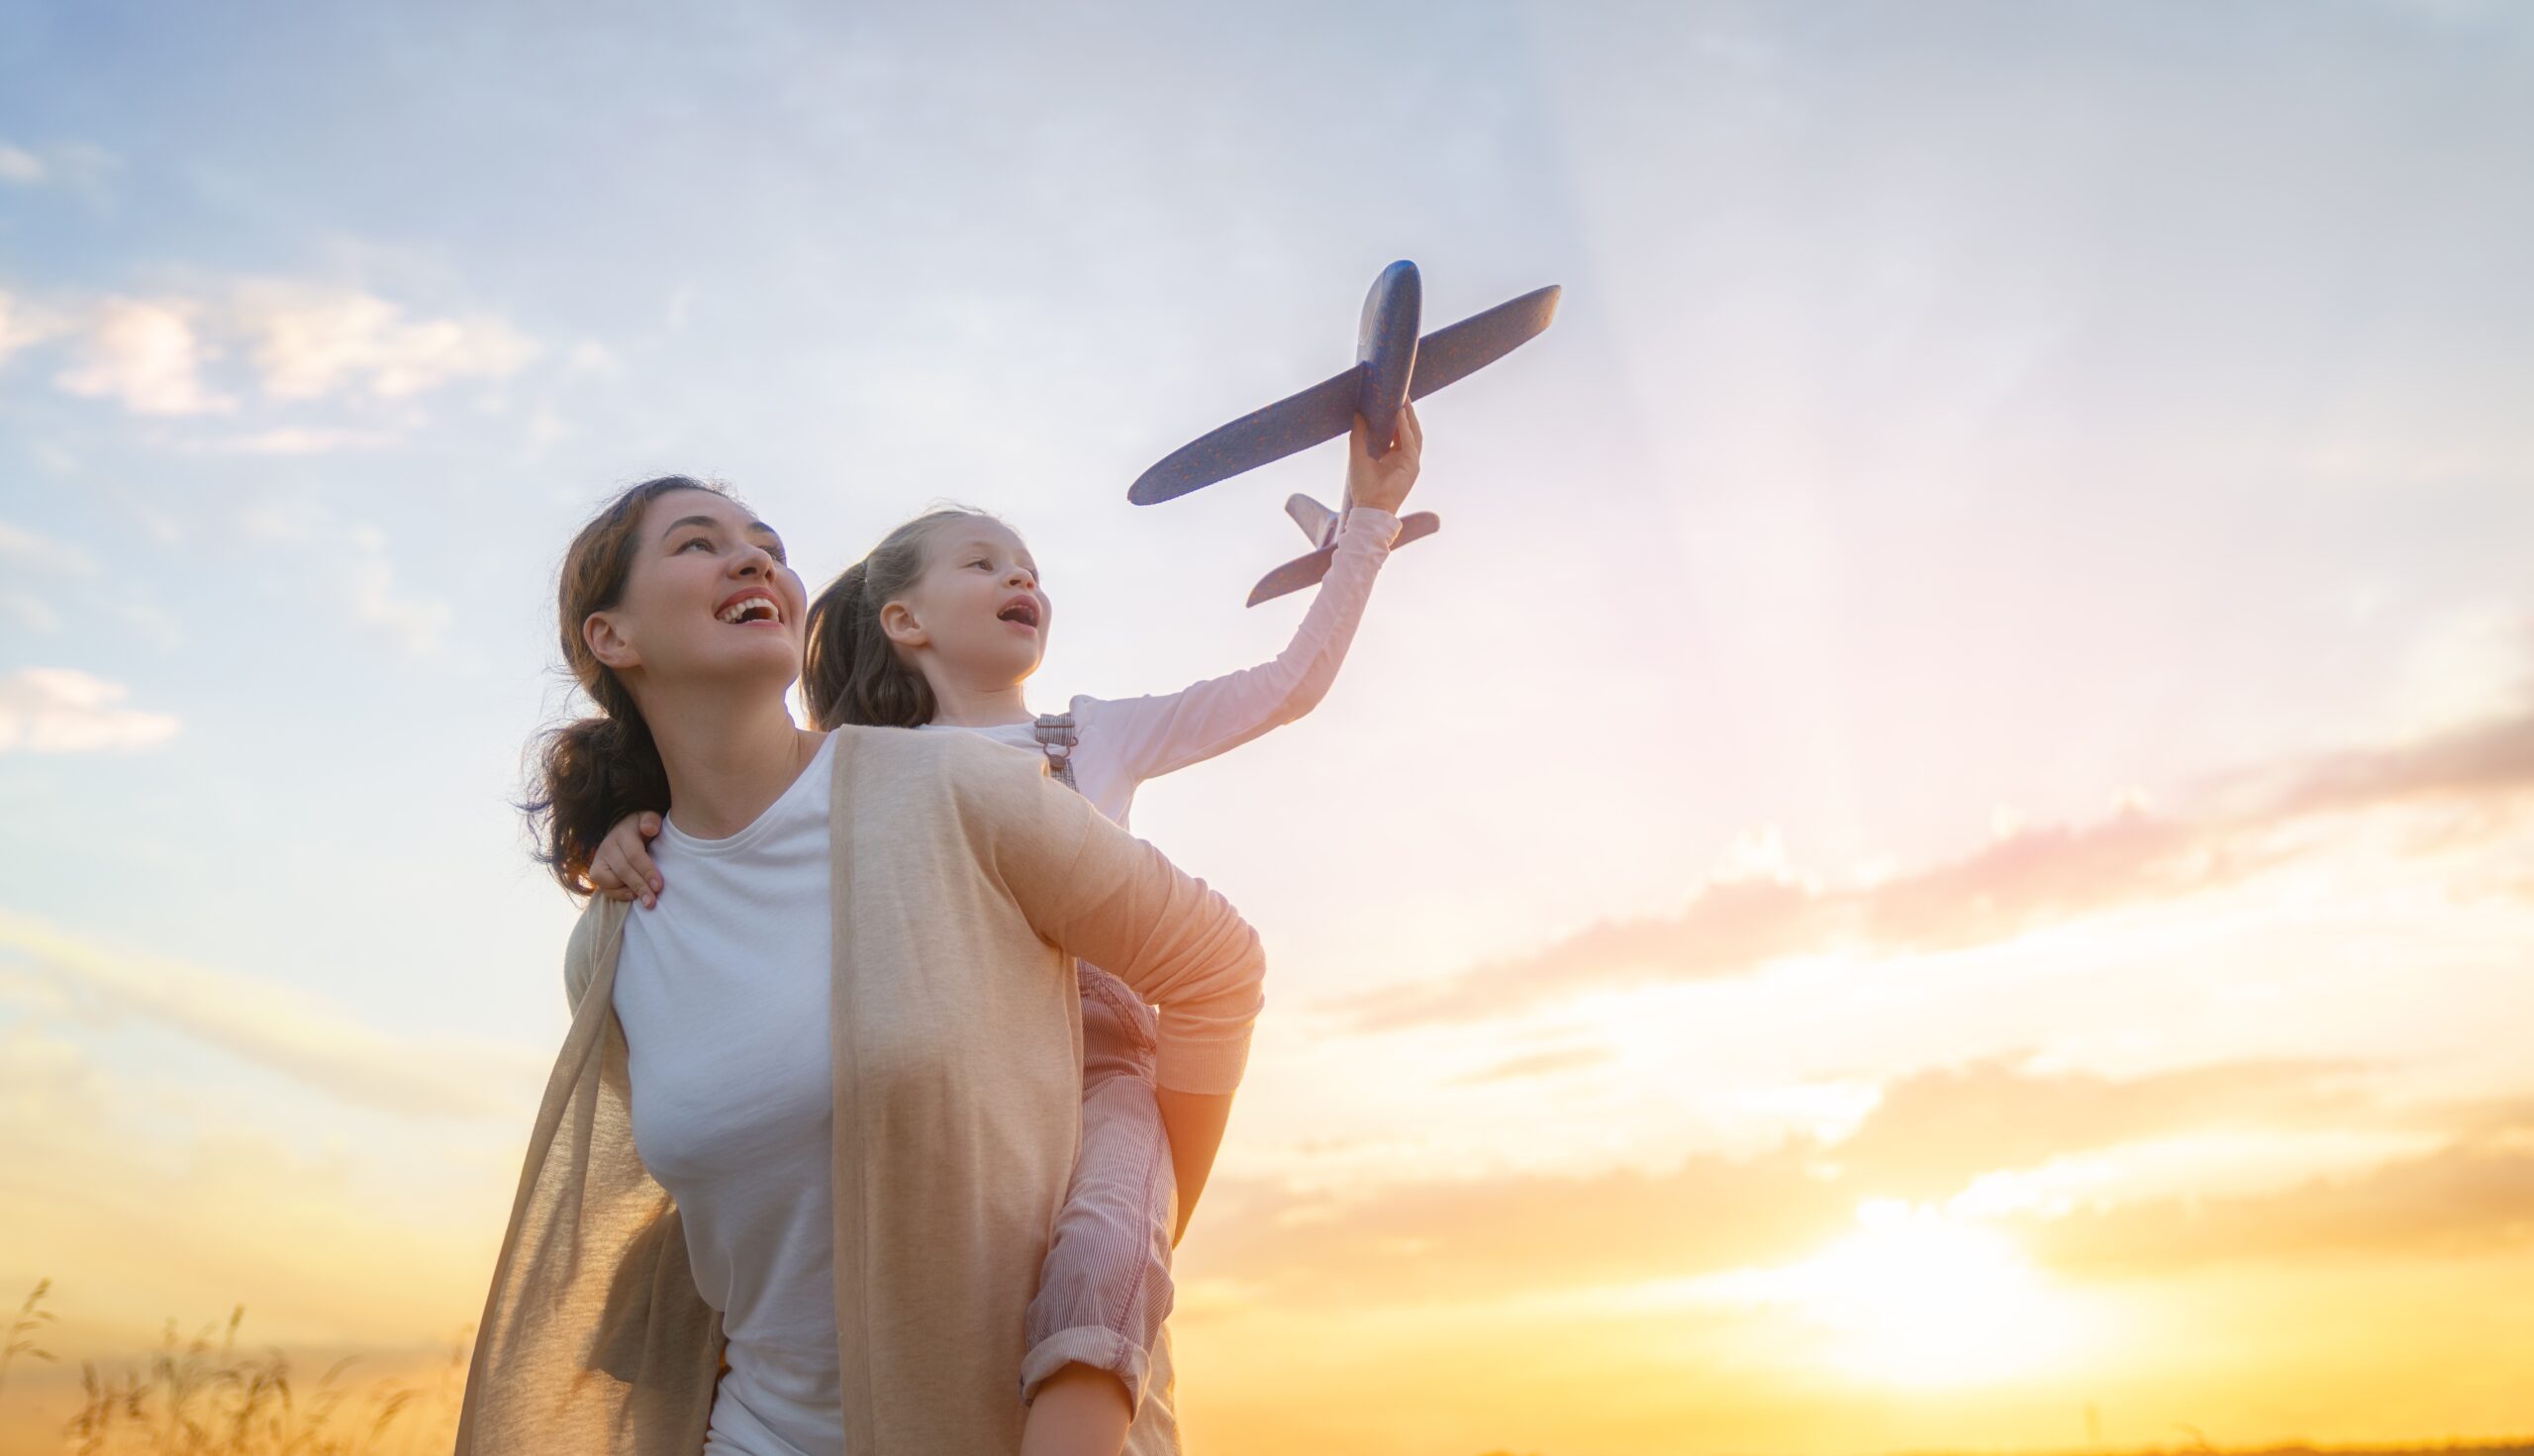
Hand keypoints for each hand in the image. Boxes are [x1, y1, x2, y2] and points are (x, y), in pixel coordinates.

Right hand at [589, 811, 663, 907]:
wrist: (624, 830)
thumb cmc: (642, 828)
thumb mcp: (649, 819)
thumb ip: (651, 821)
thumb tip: (650, 829)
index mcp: (623, 834)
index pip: (634, 854)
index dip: (646, 871)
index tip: (659, 886)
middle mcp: (608, 847)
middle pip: (622, 870)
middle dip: (639, 887)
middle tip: (652, 901)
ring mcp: (599, 860)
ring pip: (608, 881)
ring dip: (627, 892)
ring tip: (645, 899)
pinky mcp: (595, 872)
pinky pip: (603, 888)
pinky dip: (617, 895)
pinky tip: (632, 895)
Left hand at [1342, 401, 1421, 516]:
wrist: (1369, 507)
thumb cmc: (1363, 486)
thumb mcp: (1357, 454)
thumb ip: (1358, 435)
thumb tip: (1357, 414)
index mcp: (1393, 457)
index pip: (1398, 432)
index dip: (1396, 416)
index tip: (1391, 400)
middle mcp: (1404, 458)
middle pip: (1408, 430)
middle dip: (1406, 412)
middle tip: (1401, 394)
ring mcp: (1410, 462)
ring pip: (1413, 433)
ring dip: (1409, 416)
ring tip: (1403, 399)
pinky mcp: (1412, 466)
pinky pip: (1410, 442)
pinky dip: (1405, 428)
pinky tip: (1399, 415)